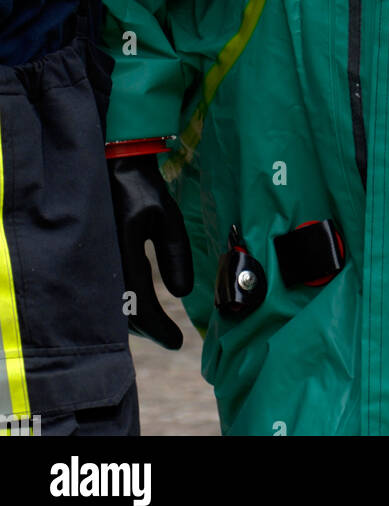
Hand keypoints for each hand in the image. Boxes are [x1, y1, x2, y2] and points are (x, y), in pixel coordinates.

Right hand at [109, 154, 193, 350]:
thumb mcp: (167, 216)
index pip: (140, 301)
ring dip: (131, 319)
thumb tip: (181, 293)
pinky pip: (103, 291)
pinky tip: (134, 306)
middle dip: (146, 328)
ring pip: (109, 305)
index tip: (178, 342)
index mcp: (125, 247)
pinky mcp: (90, 256)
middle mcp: (105, 257)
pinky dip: (119, 305)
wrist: (112, 164)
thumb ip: (175, 254)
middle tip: (169, 336)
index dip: (158, 327)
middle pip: (121, 311)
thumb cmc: (143, 187)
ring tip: (155, 325)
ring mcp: (94, 258)